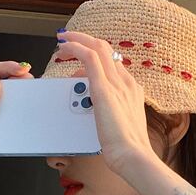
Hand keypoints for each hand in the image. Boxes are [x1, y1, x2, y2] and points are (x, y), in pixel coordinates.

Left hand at [56, 30, 156, 175]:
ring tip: (62, 45)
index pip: (114, 63)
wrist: (133, 156)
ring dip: (78, 41)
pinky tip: (64, 47)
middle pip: (107, 49)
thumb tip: (92, 107)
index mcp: (132, 89)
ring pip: (98, 48)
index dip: (97, 56)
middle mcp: (126, 82)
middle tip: (68, 38)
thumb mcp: (119, 125)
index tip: (84, 56)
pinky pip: (89, 57)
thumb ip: (109, 112)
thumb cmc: (125, 148)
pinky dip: (75, 47)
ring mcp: (116, 83)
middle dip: (86, 39)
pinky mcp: (104, 89)